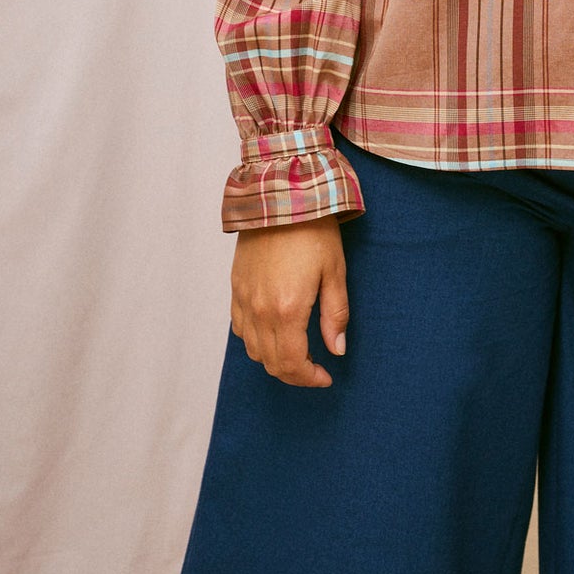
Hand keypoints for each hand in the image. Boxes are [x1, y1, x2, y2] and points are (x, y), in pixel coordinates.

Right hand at [231, 220, 349, 387]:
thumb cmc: (313, 230)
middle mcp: (260, 310)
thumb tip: (337, 350)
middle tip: (315, 370)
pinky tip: (274, 333)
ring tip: (297, 353)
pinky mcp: (236, 287)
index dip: (309, 378)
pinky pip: (240, 328)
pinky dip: (256, 341)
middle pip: (271, 363)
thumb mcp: (334, 271)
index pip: (293, 363)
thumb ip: (335, 315)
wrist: (280, 195)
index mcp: (287, 309)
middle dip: (294, 375)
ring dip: (274, 360)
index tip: (326, 376)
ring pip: (253, 350)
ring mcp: (244, 299)